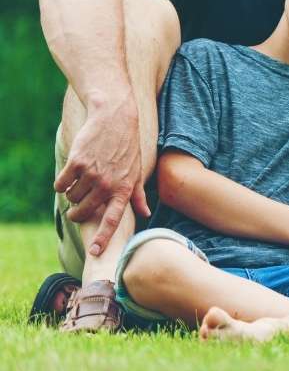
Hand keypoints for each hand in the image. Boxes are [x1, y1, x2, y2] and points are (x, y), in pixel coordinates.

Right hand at [53, 95, 151, 256]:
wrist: (114, 119)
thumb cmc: (127, 148)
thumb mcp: (137, 171)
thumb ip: (138, 195)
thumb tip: (146, 213)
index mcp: (124, 190)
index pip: (113, 219)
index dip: (104, 237)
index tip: (95, 252)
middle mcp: (108, 184)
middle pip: (84, 211)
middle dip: (77, 212)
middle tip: (77, 207)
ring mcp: (92, 174)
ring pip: (71, 197)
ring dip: (71, 193)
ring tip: (81, 180)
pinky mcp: (77, 163)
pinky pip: (61, 184)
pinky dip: (62, 182)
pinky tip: (71, 173)